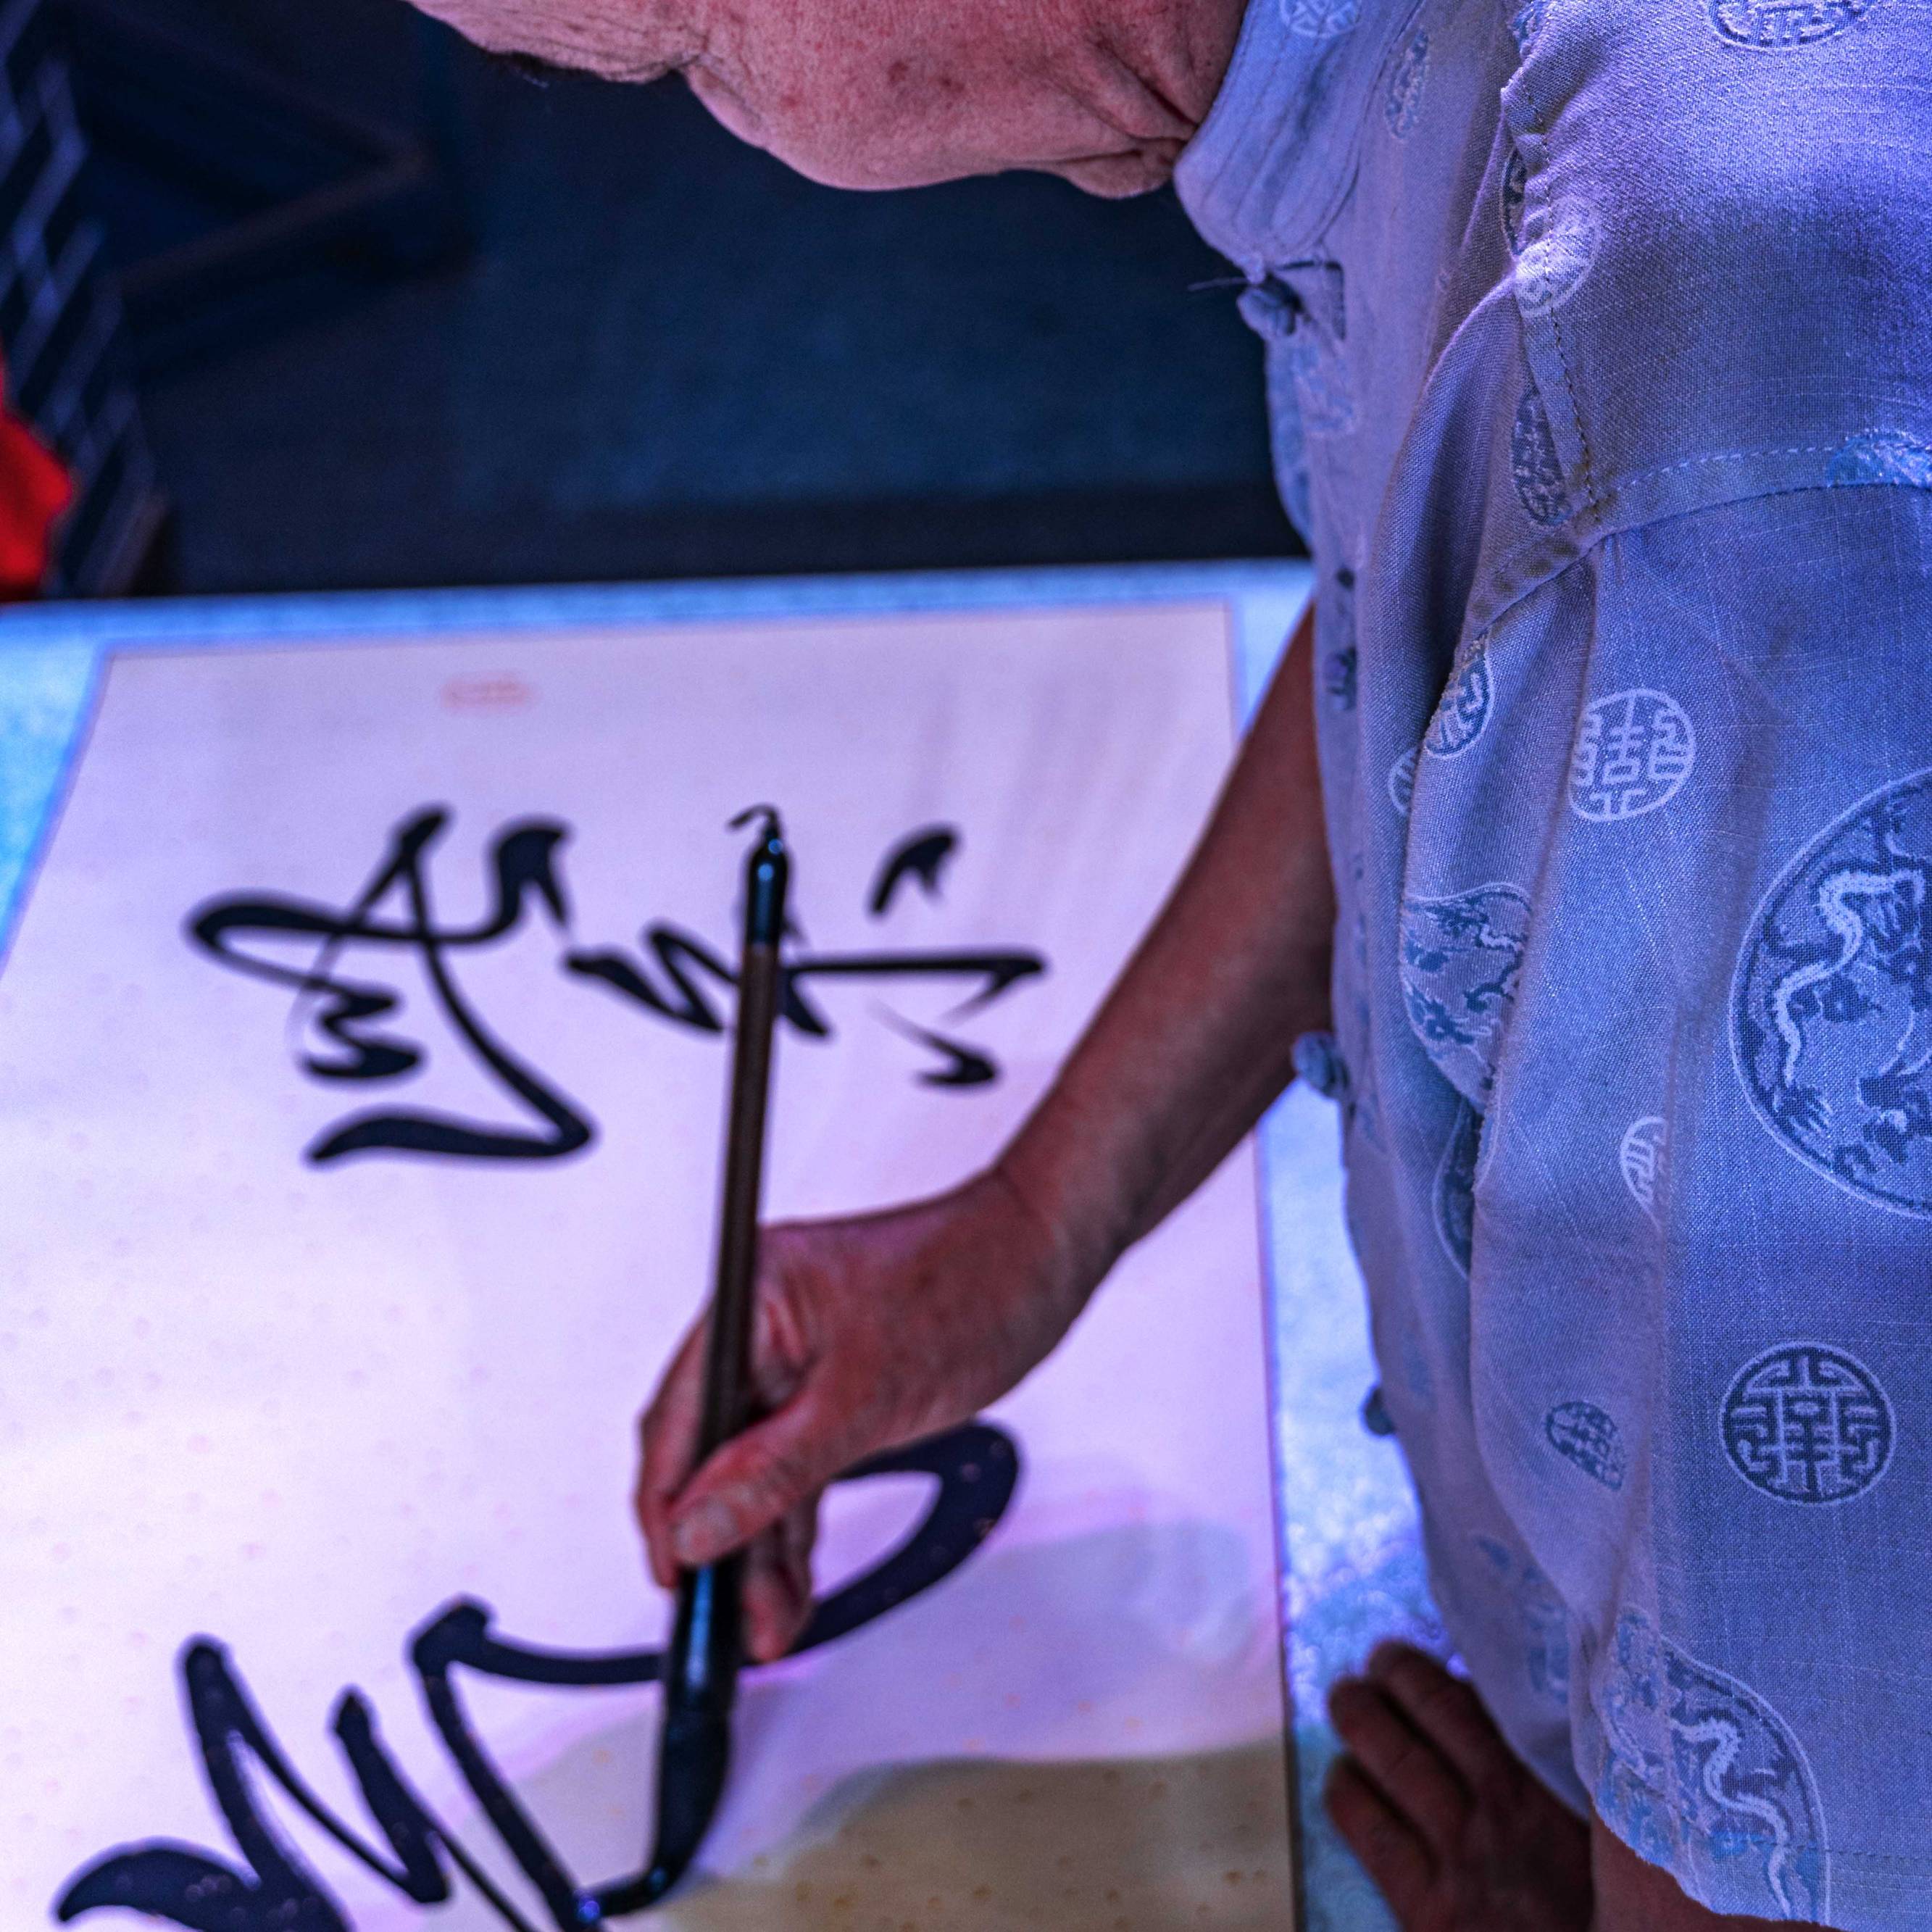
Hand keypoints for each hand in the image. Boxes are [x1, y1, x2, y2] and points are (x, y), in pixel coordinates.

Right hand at [635, 1165, 1091, 1662]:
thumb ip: (773, 1468)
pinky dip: (793, 1525)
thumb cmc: (971, 1282)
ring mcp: (797, 1359)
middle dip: (714, 1540)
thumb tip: (698, 1526)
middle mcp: (763, 1326)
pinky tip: (788, 1584)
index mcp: (752, 1297)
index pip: (678, 1416)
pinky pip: (794, 1469)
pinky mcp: (832, 1389)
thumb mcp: (866, 1395)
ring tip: (763, 1623)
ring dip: (758, 1548)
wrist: (1041, 1257)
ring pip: (754, 1473)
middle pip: (709, 1451)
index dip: (665, 1504)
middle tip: (717, 1620)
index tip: (673, 1575)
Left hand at [1325, 1644, 1593, 1931]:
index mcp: (1555, 1797)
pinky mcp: (1427, 1913)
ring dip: (1364, 1719)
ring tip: (1348, 1694)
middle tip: (1382, 1657)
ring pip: (1396, 1763)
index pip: (1491, 1709)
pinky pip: (1372, 1834)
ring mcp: (1460, 1862)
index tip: (1444, 1657)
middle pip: (1439, 1718)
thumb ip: (1580, 1796)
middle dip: (1404, 1678)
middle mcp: (1503, 1817)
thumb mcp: (1611, 1852)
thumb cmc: (1615, 1920)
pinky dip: (1349, 1795)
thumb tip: (1560, 1741)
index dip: (1457, 1676)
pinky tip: (1340, 1777)